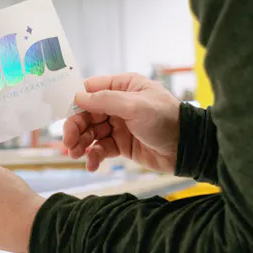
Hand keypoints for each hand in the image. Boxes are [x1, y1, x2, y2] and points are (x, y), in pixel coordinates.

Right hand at [65, 73, 180, 172]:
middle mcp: (118, 104)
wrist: (187, 148)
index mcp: (123, 87)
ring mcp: (119, 125)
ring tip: (78, 155)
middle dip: (75, 128)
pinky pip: (101, 148)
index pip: (90, 90)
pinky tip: (92, 165)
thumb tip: (77, 98)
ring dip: (81, 144)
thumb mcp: (136, 106)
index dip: (76, 103)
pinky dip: (94, 156)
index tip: (65, 117)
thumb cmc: (166, 119)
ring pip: (91, 132)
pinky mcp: (122, 144)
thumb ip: (105, 100)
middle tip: (69, 143)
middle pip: (86, 114)